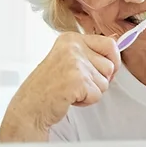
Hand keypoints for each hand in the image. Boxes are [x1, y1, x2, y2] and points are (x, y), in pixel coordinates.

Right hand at [0, 32, 120, 139]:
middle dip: (98, 80)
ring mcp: (75, 63)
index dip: (112, 61)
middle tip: (76, 83)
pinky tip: (69, 97)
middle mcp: (73, 47)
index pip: (110, 44)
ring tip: (71, 89)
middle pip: (110, 65)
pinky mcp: (77, 80)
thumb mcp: (68, 59)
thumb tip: (116, 39)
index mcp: (71, 39)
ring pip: (105, 82)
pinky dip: (86, 101)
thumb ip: (91, 50)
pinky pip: (98, 94)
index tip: (101, 70)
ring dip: (91, 91)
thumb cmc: (48, 85)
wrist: (29, 107)